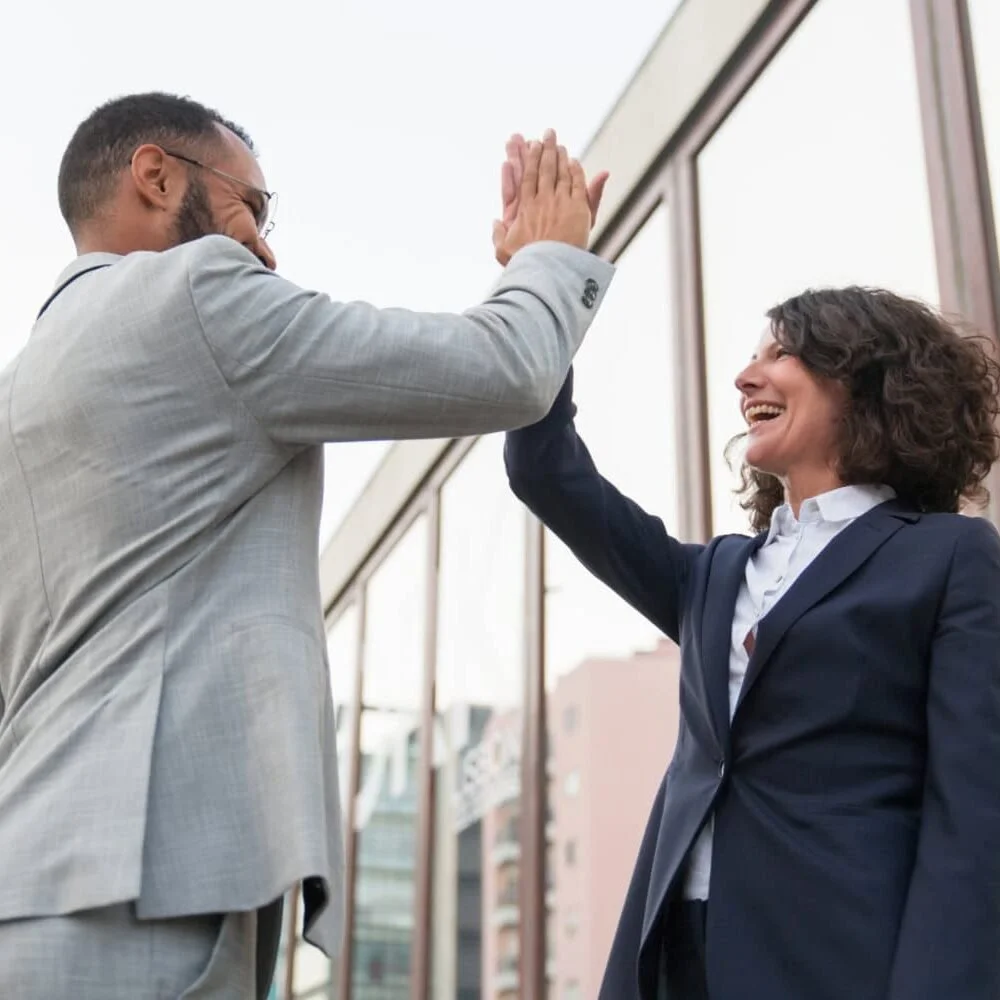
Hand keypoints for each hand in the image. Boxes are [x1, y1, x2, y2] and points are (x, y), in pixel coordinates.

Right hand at [492, 131, 608, 265]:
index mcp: (524, 209)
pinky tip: (574, 161)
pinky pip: (577, 184)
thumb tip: (495, 220)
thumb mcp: (503, 251)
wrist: (549, 270)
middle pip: (544, 169)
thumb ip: (498, 234)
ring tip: (559, 143)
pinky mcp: (578, 208)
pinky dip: (576, 171)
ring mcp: (560, 203)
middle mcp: (541, 201)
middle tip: (547, 133)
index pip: (527, 177)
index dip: (529, 159)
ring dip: (560, 156)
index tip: (531, 145)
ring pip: (560, 173)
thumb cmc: (525, 264)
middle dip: (546, 149)